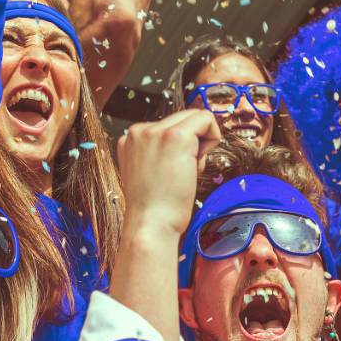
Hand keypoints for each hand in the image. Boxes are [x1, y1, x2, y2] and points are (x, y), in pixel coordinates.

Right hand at [117, 109, 221, 236]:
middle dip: (192, 142)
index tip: (172, 171)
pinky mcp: (176, 136)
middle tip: (183, 171)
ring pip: (195, 116)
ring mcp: (155, 131)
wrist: (151, 224)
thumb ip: (160, 152)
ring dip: (201, 142)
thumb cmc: (155, 207)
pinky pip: (206, 119)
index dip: (179, 148)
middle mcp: (138, 130)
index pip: (166, 127)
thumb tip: (190, 139)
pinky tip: (197, 163)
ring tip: (187, 169)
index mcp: (129, 139)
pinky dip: (212, 138)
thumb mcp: (149, 171)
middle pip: (181, 118)